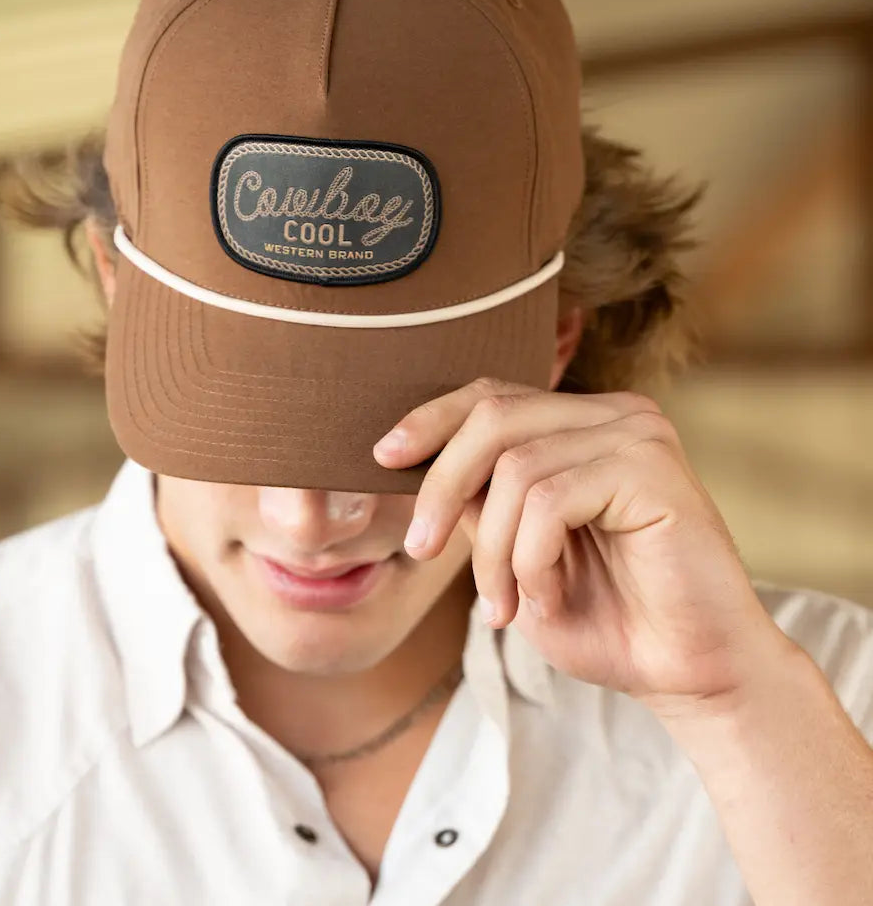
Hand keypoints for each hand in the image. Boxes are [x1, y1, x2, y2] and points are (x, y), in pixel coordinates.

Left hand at [372, 377, 792, 711]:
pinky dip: (531, 559)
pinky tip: (547, 598)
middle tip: (419, 548)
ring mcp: (638, 435)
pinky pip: (551, 500)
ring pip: (516, 468)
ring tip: (503, 604)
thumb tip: (417, 461)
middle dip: (441, 484)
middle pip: (494, 416)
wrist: (689, 676)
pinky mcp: (654, 469)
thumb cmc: (604, 619)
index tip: (382, 458)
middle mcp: (613, 416)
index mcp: (581, 425)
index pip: (491, 396)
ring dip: (493, 549)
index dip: (430, 420)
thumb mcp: (514, 554)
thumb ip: (480, 504)